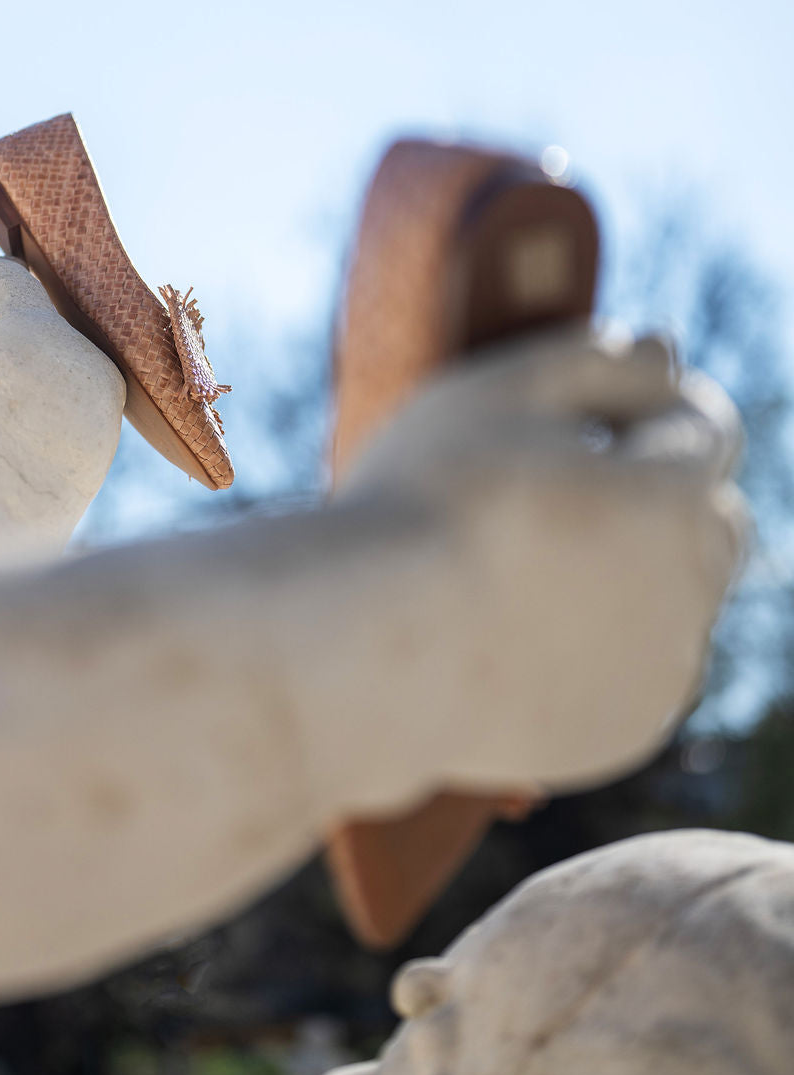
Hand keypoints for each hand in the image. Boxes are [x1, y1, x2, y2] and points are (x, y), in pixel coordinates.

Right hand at [323, 327, 746, 794]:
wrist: (366, 645)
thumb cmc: (425, 502)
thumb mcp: (502, 394)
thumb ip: (598, 360)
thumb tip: (667, 347)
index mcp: (675, 495)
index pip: (700, 425)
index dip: (638, 408)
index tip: (570, 415)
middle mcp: (694, 589)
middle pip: (709, 516)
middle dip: (657, 492)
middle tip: (553, 487)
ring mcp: (665, 667)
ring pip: (677, 594)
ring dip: (633, 566)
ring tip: (526, 560)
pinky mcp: (630, 728)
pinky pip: (640, 664)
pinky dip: (605, 640)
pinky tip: (521, 627)